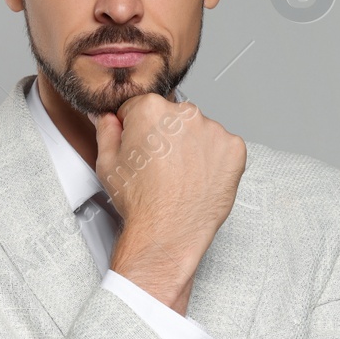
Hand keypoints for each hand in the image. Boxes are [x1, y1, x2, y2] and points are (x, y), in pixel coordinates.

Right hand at [93, 92, 245, 314]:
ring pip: (199, 131)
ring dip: (192, 146)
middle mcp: (184, 114)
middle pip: (173, 117)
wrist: (168, 232)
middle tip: (160, 166)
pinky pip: (223, 147)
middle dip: (166, 135)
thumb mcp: (107, 163)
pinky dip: (214, 160)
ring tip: (180, 175)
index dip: (137, 128)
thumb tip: (108, 119)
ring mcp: (213, 131)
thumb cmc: (141, 203)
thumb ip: (106, 130)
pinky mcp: (234, 149)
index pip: (141, 106)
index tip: (141, 146)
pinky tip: (198, 177)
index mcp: (151, 110)